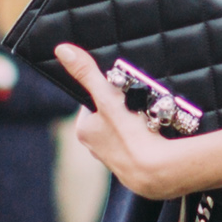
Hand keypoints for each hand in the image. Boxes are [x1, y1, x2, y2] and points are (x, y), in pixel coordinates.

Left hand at [55, 45, 194, 199]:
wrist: (157, 170)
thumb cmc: (129, 133)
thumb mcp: (107, 95)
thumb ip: (87, 73)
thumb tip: (62, 50)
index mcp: (84, 131)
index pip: (93, 102)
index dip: (110, 92)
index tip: (125, 89)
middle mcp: (95, 148)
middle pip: (110, 117)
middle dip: (124, 109)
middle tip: (142, 102)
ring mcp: (116, 161)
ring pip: (125, 133)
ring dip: (137, 125)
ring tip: (154, 118)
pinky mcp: (135, 171)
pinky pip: (140, 148)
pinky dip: (148, 141)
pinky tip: (159, 136)